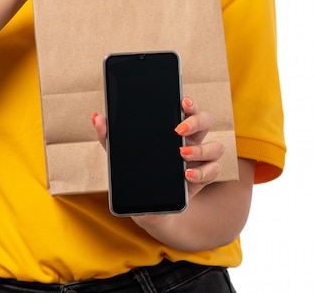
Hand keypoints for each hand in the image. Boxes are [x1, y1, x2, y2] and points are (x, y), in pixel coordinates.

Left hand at [91, 97, 223, 199]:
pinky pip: (215, 170)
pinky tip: (187, 176)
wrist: (149, 211)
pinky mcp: (204, 178)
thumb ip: (109, 138)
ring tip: (180, 156)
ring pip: (216, 146)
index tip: (182, 102)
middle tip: (178, 130)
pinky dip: (203, 172)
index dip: (189, 104)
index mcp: (174, 130)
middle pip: (206, 121)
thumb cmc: (137, 178)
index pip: (187, 109)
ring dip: (201, 150)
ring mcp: (200, 160)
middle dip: (196, 122)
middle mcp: (191, 141)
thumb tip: (97, 118)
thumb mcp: (120, 158)